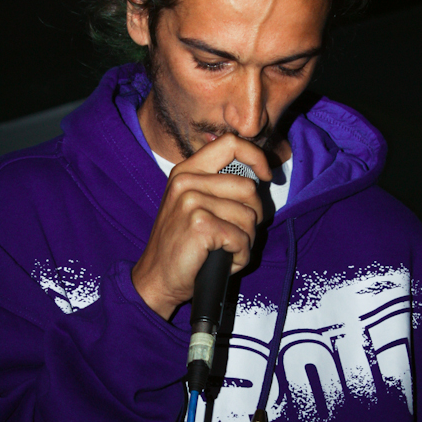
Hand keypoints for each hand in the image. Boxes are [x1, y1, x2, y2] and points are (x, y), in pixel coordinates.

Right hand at [132, 134, 270, 319]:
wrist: (156, 278)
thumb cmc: (180, 246)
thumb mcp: (192, 205)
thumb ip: (216, 185)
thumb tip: (257, 173)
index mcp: (187, 171)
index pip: (231, 143)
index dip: (256, 157)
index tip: (266, 175)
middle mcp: (187, 181)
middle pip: (248, 187)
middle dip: (253, 216)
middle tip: (237, 235)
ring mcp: (191, 201)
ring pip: (248, 215)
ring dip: (246, 240)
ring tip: (227, 250)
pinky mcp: (200, 224)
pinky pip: (241, 238)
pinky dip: (241, 255)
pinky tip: (226, 260)